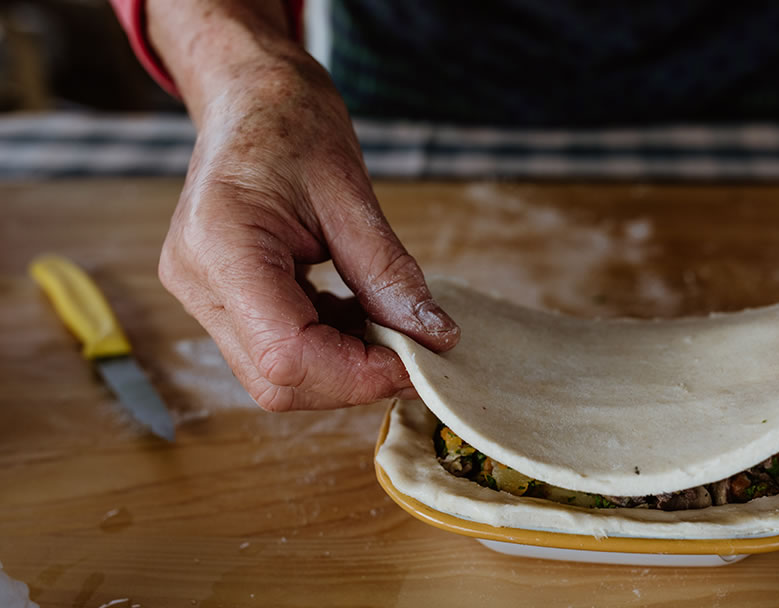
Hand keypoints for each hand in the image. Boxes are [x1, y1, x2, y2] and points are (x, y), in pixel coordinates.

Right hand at [159, 58, 458, 411]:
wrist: (248, 97)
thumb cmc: (291, 123)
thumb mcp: (351, 192)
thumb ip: (389, 272)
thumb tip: (434, 337)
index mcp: (221, 245)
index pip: (287, 354)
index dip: (358, 374)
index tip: (419, 362)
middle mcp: (197, 281)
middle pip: (277, 379)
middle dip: (353, 377)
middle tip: (412, 349)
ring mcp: (199, 293)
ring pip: (275, 375)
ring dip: (343, 363)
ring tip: (386, 322)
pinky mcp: (217, 298)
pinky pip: (274, 349)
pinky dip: (327, 345)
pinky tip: (357, 313)